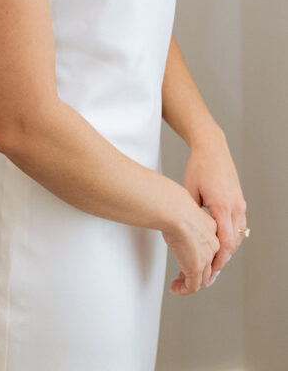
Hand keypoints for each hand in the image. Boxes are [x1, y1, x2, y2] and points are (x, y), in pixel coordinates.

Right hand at [162, 192, 220, 295]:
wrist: (176, 211)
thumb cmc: (176, 205)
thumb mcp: (183, 209)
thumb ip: (183, 215)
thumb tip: (172, 211)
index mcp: (211, 228)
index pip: (211, 247)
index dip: (203, 256)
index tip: (192, 257)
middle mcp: (212, 245)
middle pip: (209, 264)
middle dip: (198, 272)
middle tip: (185, 274)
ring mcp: (205, 257)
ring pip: (202, 277)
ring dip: (190, 282)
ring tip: (179, 283)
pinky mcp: (195, 268)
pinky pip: (192, 286)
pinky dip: (183, 289)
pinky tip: (175, 288)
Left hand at [183, 128, 246, 275]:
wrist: (213, 148)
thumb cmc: (199, 166)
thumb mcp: (189, 190)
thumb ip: (190, 213)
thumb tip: (183, 233)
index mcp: (223, 206)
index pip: (224, 243)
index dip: (217, 261)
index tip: (208, 273)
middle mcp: (236, 207)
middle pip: (233, 244)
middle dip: (221, 262)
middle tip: (209, 277)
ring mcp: (240, 205)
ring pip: (237, 238)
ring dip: (226, 253)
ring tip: (213, 266)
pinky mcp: (239, 202)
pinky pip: (238, 228)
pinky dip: (230, 240)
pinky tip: (219, 247)